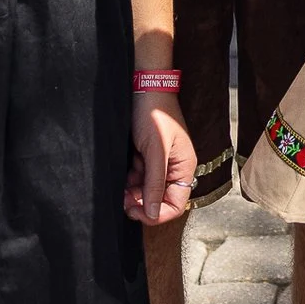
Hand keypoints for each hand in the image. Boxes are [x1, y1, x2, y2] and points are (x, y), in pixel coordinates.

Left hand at [126, 95, 195, 226]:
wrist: (144, 89)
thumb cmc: (155, 115)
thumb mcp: (155, 151)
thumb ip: (155, 184)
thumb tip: (155, 213)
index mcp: (184, 167)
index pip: (176, 205)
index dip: (157, 214)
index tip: (136, 212)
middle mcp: (174, 169)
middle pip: (160, 200)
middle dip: (142, 204)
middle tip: (123, 201)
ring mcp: (160, 164)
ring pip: (147, 192)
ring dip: (133, 194)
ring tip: (120, 189)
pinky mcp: (148, 159)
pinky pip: (139, 180)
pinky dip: (129, 183)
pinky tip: (122, 178)